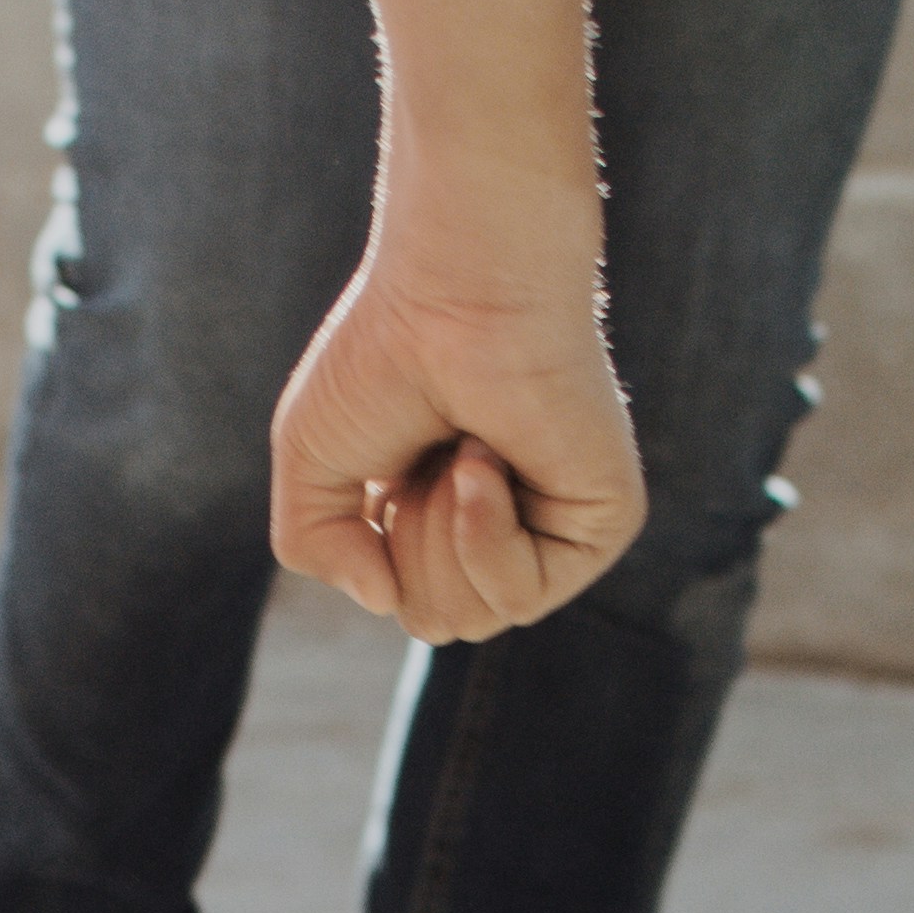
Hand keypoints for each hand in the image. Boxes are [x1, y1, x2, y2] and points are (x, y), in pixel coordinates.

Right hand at [272, 204, 643, 647]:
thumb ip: (314, 548)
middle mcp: (514, 525)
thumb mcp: (310, 463)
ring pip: (474, 619)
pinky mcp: (603, 524)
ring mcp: (561, 527)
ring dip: (437, 535)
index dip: (376, 542)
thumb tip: (383, 601)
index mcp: (451, 515)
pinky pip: (521, 597)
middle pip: (436, 623)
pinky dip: (483, 533)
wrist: (455, 289)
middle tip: (425, 453)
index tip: (390, 457)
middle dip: (405, 544)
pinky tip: (485, 459)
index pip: (408, 601)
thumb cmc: (386, 353)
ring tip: (461, 448)